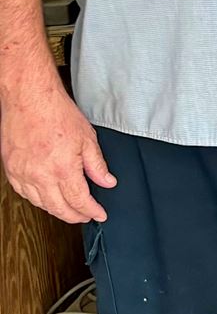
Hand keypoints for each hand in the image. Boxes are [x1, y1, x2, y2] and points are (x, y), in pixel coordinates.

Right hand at [0, 74, 115, 224]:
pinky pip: (24, 194)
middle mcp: (40, 175)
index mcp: (62, 169)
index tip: (99, 214)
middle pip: (59, 208)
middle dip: (75, 216)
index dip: (91, 211)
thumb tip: (107, 182)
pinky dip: (37, 199)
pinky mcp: (11, 170)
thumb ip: (97, 165)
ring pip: (40, 204)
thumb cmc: (55, 112)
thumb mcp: (87, 138)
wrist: (28, 98)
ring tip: (69, 208)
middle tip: (86, 215)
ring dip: (56, 209)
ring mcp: (23, 174)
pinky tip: (46, 197)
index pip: (79, 201)